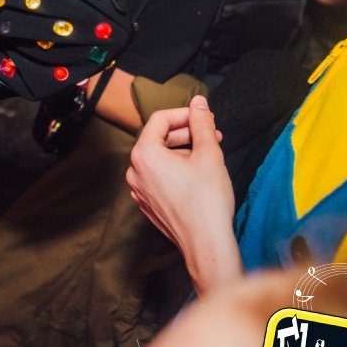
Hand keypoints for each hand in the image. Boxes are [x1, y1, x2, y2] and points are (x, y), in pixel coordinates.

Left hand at [126, 95, 240, 294]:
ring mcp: (139, 190)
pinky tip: (197, 174)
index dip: (184, 114)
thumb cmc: (207, 200)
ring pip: (159, 159)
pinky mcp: (148, 204)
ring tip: (209, 154)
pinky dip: (176, 169)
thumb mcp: (209, 153)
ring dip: (183, 151)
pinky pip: (159, 177)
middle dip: (186, 132)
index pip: (160, 119)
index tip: (204, 117)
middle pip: (158, 139)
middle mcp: (135, 171)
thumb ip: (201, 123)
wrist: (206, 243)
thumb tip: (198, 103)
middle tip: (211, 133)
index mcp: (144, 155)